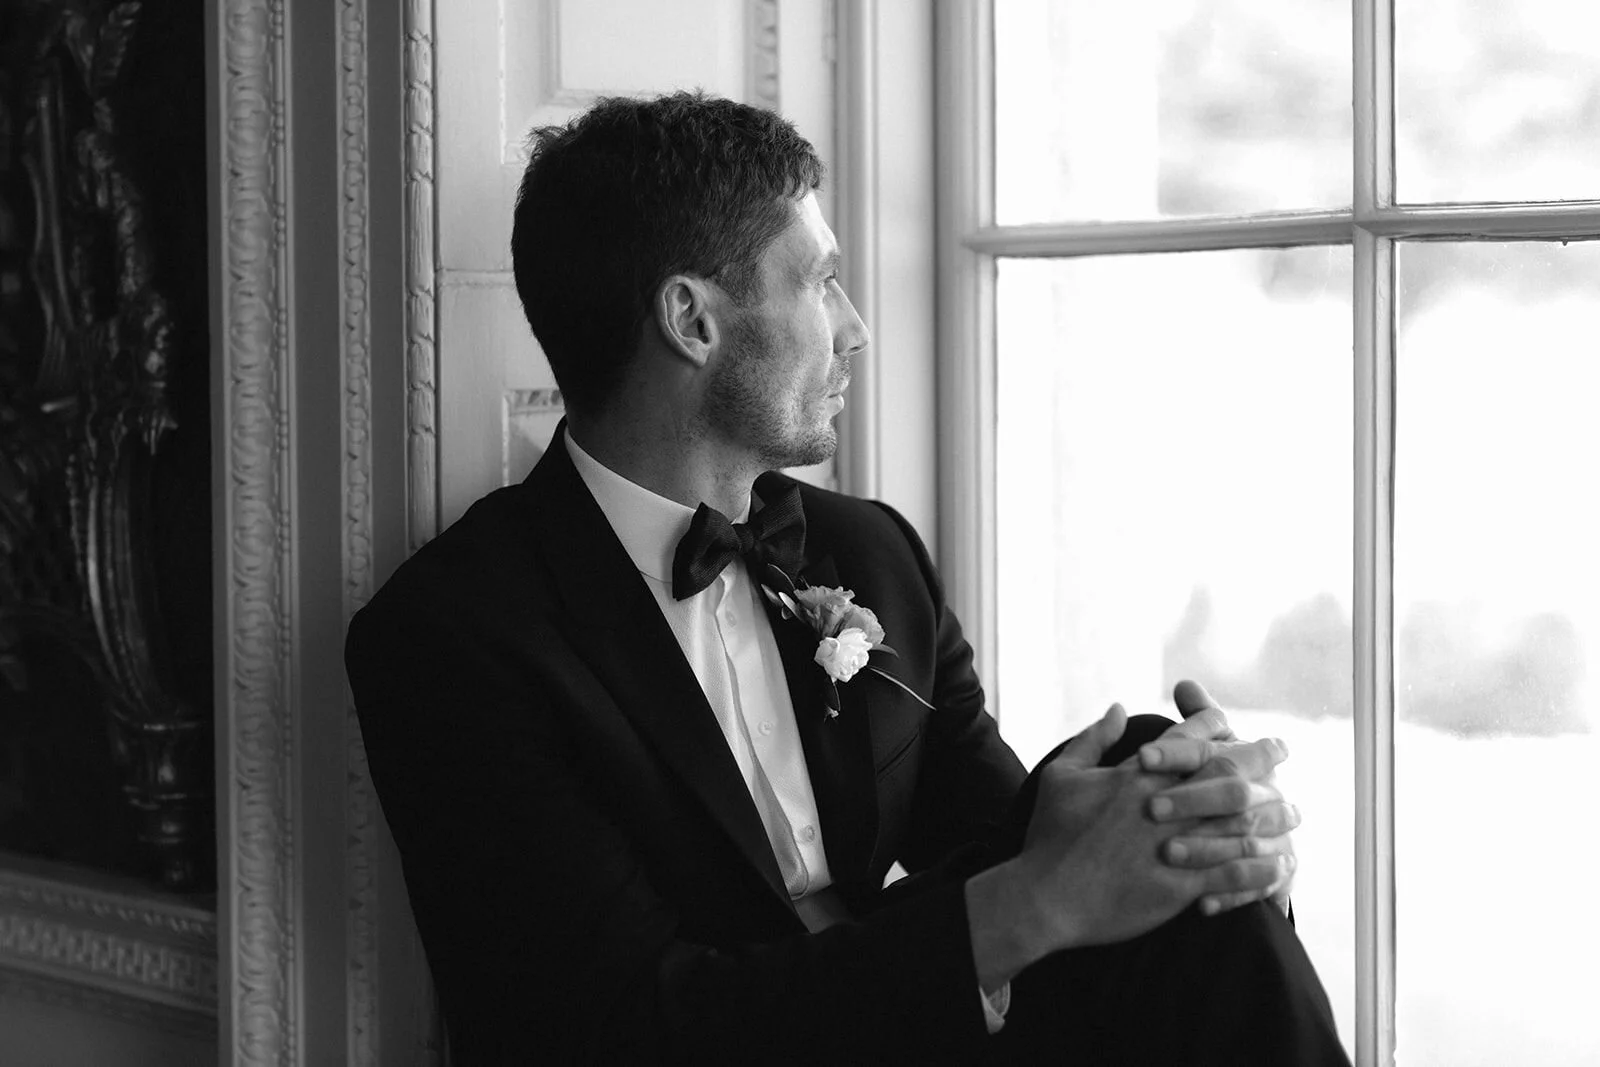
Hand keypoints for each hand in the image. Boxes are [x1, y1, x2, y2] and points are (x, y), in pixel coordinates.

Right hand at [1014, 703, 1285, 947]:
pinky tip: (1279, 863)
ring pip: (1238, 822)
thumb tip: (1117, 707)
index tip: (1234, 721)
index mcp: (1136, 775)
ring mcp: (1173, 846)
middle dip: (1260, 757)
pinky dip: (1261, 867)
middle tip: (1283, 750)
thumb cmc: (1049, 837)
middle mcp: (1162, 805)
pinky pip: (1233, 873)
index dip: (1215, 724)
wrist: (1045, 898)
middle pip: (1225, 772)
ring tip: (1292, 813)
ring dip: (1271, 815)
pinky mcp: (1179, 886)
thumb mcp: (1061, 776)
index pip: (1187, 738)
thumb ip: (1092, 739)